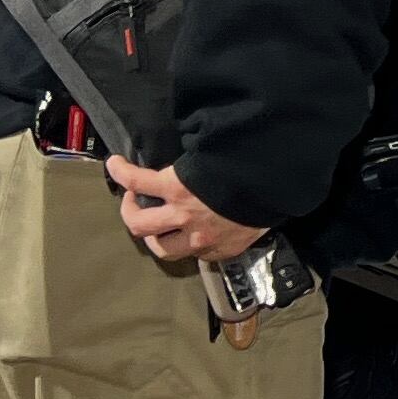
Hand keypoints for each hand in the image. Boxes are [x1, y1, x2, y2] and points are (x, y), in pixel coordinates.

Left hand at [104, 157, 263, 266]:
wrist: (282, 187)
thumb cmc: (247, 163)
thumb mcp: (213, 151)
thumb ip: (189, 156)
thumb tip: (177, 144)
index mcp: (179, 188)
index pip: (135, 180)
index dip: (120, 171)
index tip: (115, 164)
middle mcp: (184, 217)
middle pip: (137, 225)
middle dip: (129, 211)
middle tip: (135, 200)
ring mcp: (201, 240)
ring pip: (162, 250)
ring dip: (155, 237)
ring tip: (159, 226)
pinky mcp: (220, 252)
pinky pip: (194, 254)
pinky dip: (188, 244)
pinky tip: (193, 233)